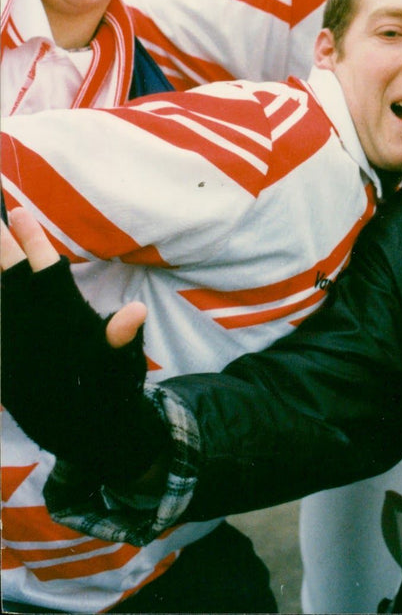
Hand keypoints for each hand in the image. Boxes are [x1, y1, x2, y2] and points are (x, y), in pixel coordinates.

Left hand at [1, 207, 167, 485]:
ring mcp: (18, 354)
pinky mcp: (8, 370)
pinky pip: (0, 332)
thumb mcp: (123, 366)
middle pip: (14, 283)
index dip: (32, 243)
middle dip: (3, 249)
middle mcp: (37, 338)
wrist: (92, 442)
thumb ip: (121, 337)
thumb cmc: (114, 392)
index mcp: (66, 328)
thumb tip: (135, 313)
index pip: (47, 276)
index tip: (18, 213)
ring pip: (2, 305)